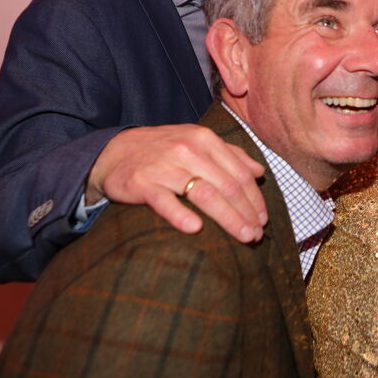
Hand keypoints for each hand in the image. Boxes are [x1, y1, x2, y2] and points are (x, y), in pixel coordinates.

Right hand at [87, 124, 266, 241]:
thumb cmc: (163, 150)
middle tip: (257, 235)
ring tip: (243, 237)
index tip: (263, 220)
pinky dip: (181, 215)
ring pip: (205, 194)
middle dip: (247, 213)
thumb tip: (259, 172)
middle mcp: (188, 150)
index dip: (255, 199)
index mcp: (205, 139)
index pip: (239, 173)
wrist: (114, 151)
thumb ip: (230, 155)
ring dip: (229, 218)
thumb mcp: (197, 142)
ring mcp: (165, 166)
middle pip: (227, 186)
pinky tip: (196, 229)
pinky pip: (165, 201)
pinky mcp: (142, 183)